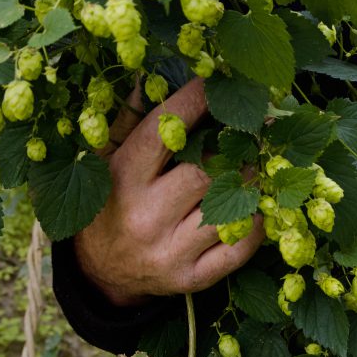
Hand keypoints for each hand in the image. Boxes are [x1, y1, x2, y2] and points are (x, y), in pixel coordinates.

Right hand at [72, 77, 265, 307]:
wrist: (99, 274)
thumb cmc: (109, 203)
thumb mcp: (105, 160)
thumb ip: (129, 120)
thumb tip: (153, 77)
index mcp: (121, 179)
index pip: (163, 131)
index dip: (195, 101)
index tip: (217, 81)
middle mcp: (145, 217)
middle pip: (204, 171)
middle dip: (231, 146)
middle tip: (249, 127)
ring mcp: (170, 252)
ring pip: (227, 208)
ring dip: (248, 181)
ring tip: (256, 160)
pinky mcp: (191, 279)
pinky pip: (239, 248)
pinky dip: (256, 222)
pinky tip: (256, 203)